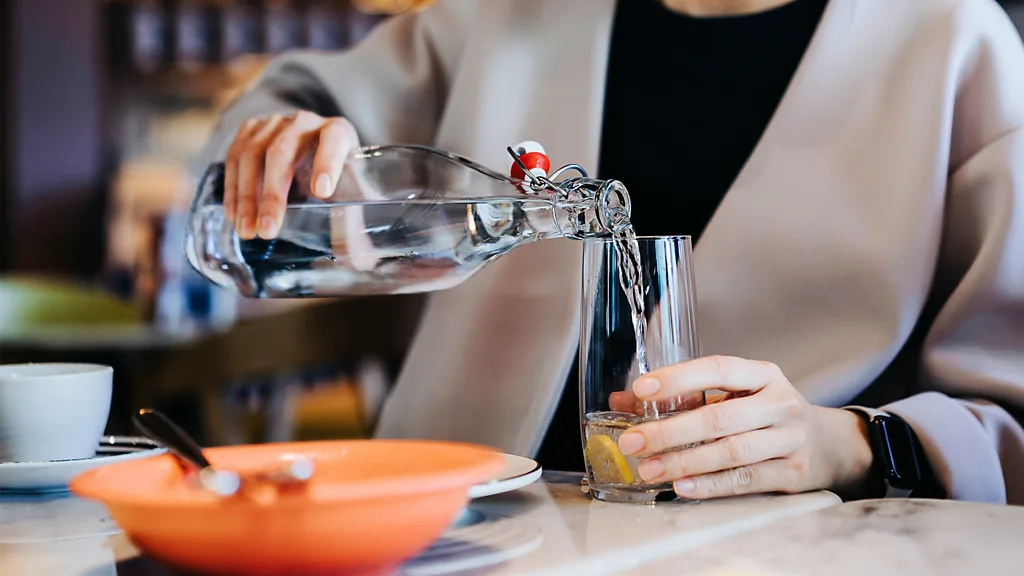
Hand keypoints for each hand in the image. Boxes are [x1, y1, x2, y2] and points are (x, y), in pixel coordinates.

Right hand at [224, 111, 358, 239]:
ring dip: (247, 196)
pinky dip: (232, 188)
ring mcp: (273, 123)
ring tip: (247, 231)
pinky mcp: (250, 130)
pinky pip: (234, 157)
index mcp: (338, 132)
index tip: (322, 192)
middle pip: (284, 152)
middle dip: (273, 193)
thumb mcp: (350, 194)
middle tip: (268, 230)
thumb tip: (361, 262)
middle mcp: (305, 122)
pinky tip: (234, 215)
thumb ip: (354, 223)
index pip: (334, 140)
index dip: (327, 162)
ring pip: (253, 154)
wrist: (311, 148)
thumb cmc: (335, 176)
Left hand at [616, 355, 875, 499]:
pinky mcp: (793, 473)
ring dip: (684, 462)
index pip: (718, 369)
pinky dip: (710, 485)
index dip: (678, 378)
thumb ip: (681, 396)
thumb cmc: (765, 414)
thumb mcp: (734, 395)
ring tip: (649, 469)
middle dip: (670, 431)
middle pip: (719, 417)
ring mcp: (790, 439)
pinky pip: (745, 480)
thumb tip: (623, 402)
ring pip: (730, 452)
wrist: (828, 444)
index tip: (641, 390)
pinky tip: (681, 487)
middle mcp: (780, 403)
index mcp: (763, 374)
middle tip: (633, 442)